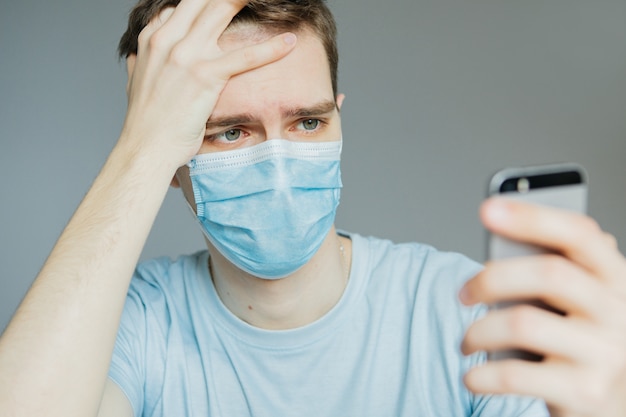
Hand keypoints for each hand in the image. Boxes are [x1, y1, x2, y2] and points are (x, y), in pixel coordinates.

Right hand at [119, 0, 296, 169]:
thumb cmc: (146, 121)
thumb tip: (140, 55)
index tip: (222, 2)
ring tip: (269, 0)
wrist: (146, 147)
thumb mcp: (137, 81)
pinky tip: (290, 43)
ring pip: (222, 10)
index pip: (182, 4)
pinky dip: (271, 48)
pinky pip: (245, 57)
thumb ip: (143, 61)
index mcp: (153, 39)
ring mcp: (186, 55)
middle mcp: (167, 39)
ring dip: (247, 0)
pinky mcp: (205, 75)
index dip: (204, 0)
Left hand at [460, 198, 625, 416]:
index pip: (580, 234)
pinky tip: (472, 376)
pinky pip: (515, 375)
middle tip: (463, 293)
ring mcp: (606, 354)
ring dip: (479, 332)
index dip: (533, 217)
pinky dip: (482, 375)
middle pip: (549, 273)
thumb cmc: (577, 344)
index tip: (488, 208)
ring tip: (466, 341)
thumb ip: (550, 272)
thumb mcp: (575, 304)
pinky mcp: (585, 393)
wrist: (609, 408)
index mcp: (614, 279)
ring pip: (523, 323)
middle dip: (491, 278)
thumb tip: (498, 236)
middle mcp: (618, 312)